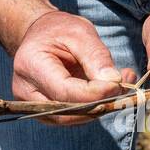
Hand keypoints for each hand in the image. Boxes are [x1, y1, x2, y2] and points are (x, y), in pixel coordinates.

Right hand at [13, 10, 135, 124]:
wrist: (41, 36)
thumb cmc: (59, 30)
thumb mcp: (80, 33)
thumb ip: (96, 56)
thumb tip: (114, 82)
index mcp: (31, 65)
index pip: (64, 91)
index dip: (94, 93)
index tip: (118, 85)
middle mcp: (25, 90)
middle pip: (66, 111)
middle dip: (99, 104)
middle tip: (124, 88)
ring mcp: (32, 104)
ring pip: (70, 119)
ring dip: (99, 108)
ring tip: (120, 87)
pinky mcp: (44, 112)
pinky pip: (71, 117)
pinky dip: (93, 108)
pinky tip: (109, 93)